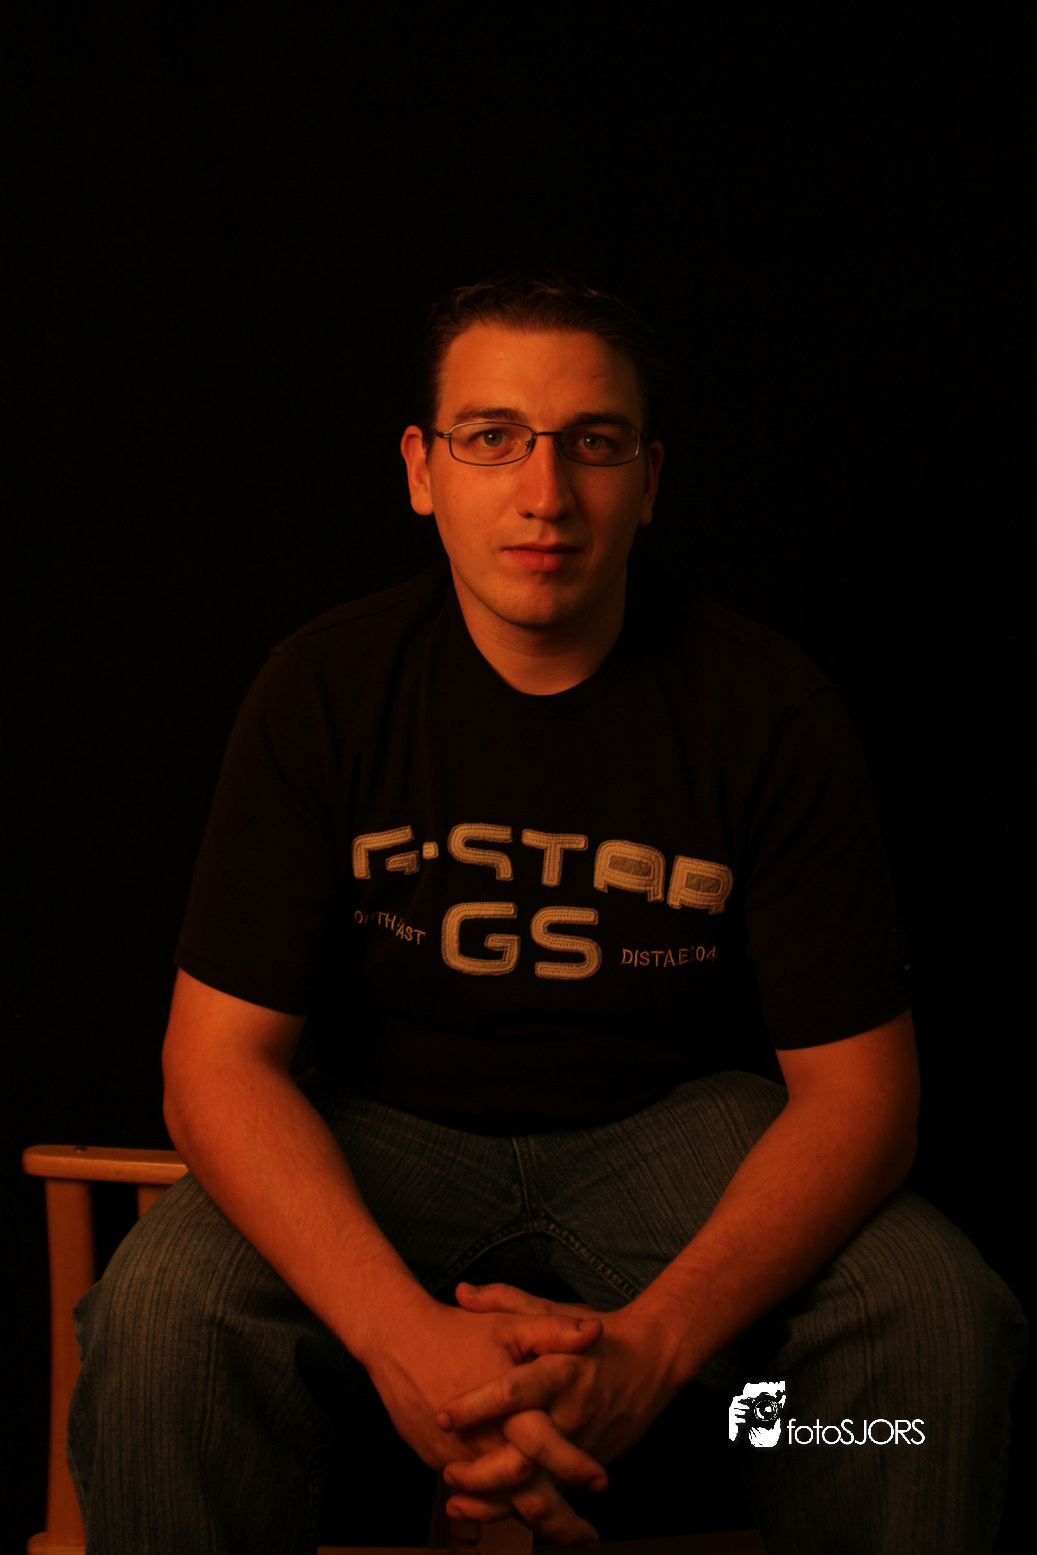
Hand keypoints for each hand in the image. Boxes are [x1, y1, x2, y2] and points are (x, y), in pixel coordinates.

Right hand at [363, 1291, 606, 1545]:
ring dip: (533, 1521)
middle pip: (525, 1496)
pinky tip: (520, 1512)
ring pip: (500, 1502)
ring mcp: (458, 1457)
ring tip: (562, 1533)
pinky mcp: (440, 1461)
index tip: (601, 1483)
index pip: (546, 1449)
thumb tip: (595, 1332)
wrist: (398, 1340)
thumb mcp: (510, 1324)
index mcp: (506, 1409)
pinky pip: (475, 1494)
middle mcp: (482, 1442)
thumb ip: (555, 1331)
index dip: (575, 1467)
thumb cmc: (458, 1331)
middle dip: (559, 1523)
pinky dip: (499, 1507)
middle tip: (587, 1537)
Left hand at [436, 1284, 681, 1520]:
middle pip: (526, 1453)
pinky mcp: (587, 1466)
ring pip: (538, 1485)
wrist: (654, 1361)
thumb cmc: (597, 1335)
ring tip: (458, 1505)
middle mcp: (571, 1411)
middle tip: (449, 1473)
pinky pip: (552, 1495)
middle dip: (485, 1472)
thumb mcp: (553, 1311)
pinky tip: (487, 1513)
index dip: (478, 1406)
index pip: (514, 1391)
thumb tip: (462, 1292)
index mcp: (560, 1368)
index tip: (443, 1416)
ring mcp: (581, 1444)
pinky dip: (520, 1509)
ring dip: (497, 1502)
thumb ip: (505, 1300)